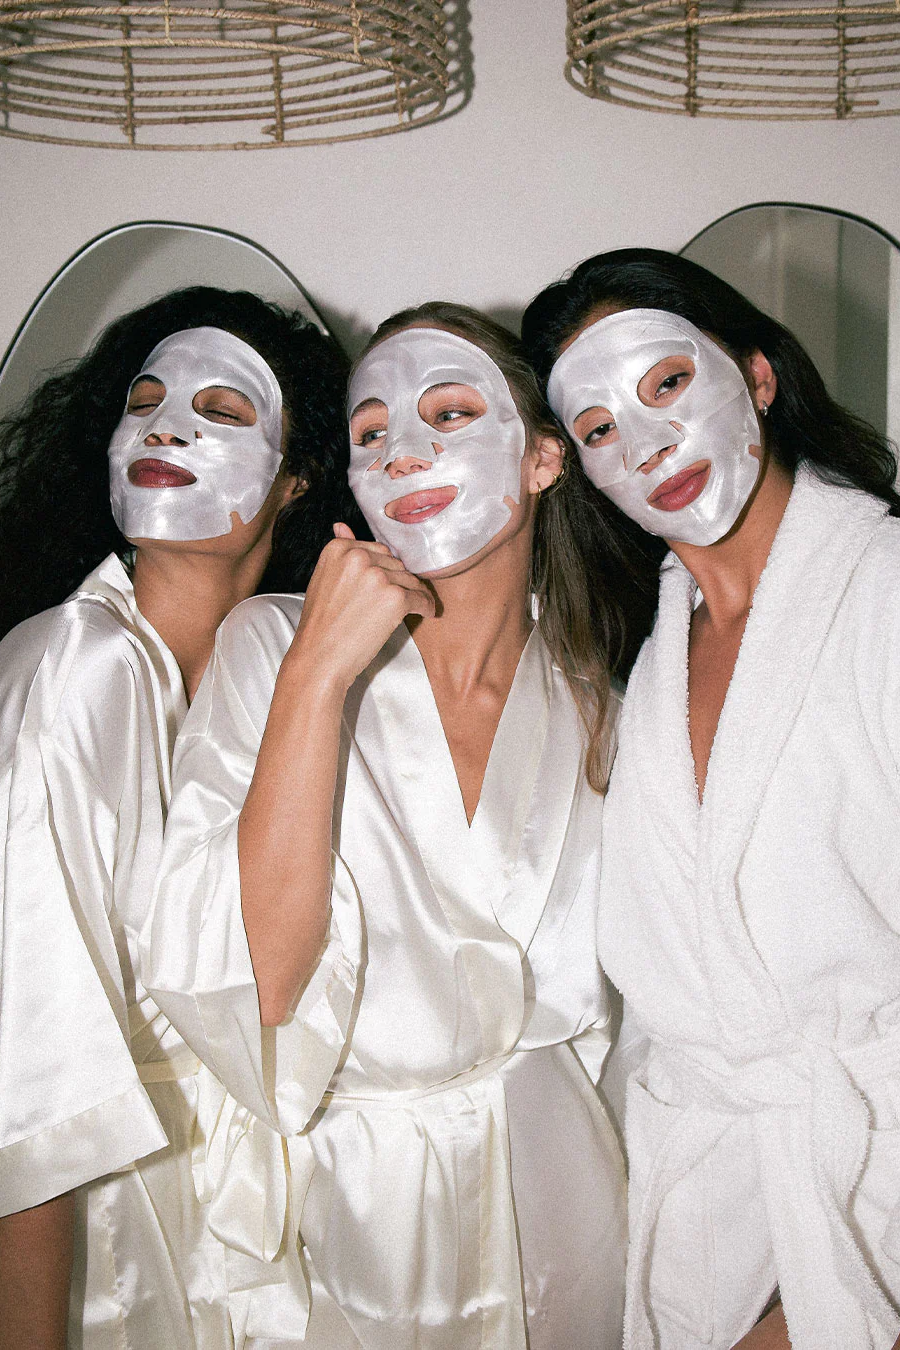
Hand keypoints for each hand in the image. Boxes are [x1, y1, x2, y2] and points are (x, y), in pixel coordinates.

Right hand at [286, 523, 434, 691]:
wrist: (319, 658)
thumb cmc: (321, 624)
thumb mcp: (324, 579)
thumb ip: (340, 552)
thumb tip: (341, 525)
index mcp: (339, 548)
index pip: (378, 551)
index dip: (384, 572)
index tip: (381, 589)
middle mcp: (358, 557)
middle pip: (396, 564)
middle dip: (398, 583)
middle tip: (391, 605)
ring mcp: (378, 576)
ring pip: (410, 580)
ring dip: (414, 595)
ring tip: (409, 610)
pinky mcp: (395, 598)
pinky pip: (421, 598)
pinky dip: (426, 607)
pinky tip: (425, 613)